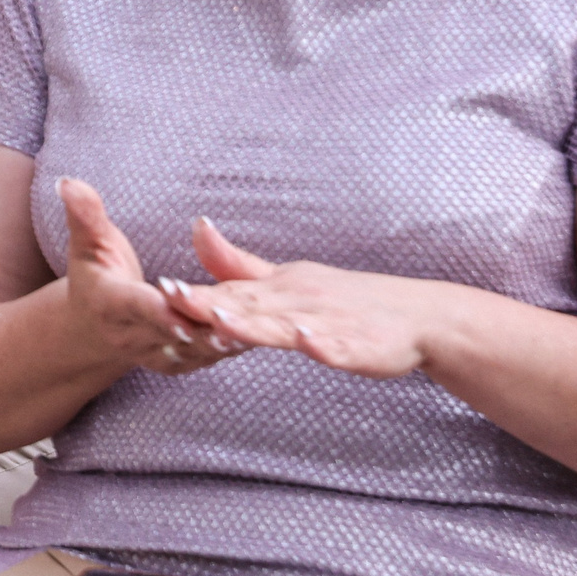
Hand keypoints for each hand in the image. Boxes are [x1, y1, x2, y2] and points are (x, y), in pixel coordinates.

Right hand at [57, 178, 227, 377]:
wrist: (93, 326)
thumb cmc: (94, 273)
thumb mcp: (86, 242)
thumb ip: (84, 215)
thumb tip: (67, 181)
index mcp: (109, 303)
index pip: (134, 303)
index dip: (156, 303)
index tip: (175, 297)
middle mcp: (130, 335)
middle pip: (168, 331)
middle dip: (196, 325)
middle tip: (228, 317)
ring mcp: (154, 353)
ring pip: (190, 350)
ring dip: (218, 343)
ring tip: (246, 331)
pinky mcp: (177, 363)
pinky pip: (204, 358)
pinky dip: (227, 350)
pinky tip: (254, 337)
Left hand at [161, 217, 432, 378]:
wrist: (417, 316)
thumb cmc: (342, 298)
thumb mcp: (286, 279)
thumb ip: (237, 264)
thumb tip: (197, 227)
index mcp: (278, 289)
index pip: (230, 292)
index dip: (195, 292)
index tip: (159, 287)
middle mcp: (299, 301)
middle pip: (250, 306)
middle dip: (211, 304)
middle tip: (174, 299)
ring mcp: (331, 323)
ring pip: (289, 326)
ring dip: (256, 324)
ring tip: (223, 321)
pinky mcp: (361, 346)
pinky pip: (341, 347)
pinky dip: (325, 345)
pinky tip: (308, 343)